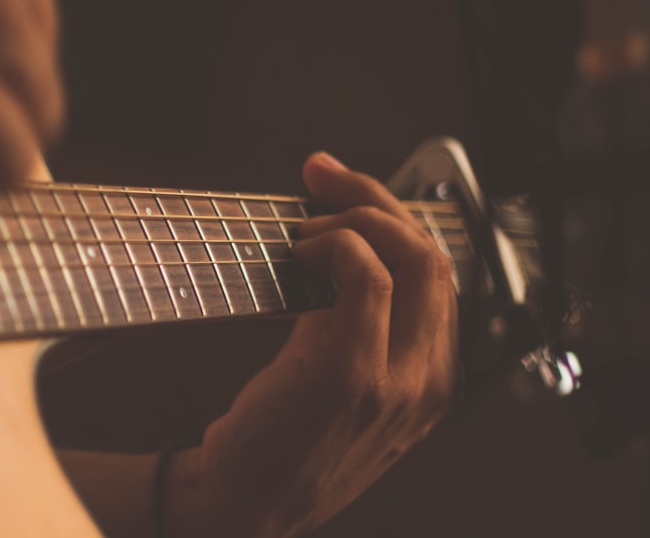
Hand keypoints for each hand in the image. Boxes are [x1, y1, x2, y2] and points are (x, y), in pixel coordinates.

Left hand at [165, 152, 458, 536]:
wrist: (243, 506)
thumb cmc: (278, 440)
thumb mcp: (338, 379)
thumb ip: (352, 320)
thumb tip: (335, 241)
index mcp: (432, 380)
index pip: (439, 274)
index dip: (394, 217)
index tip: (343, 188)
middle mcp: (429, 381)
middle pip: (434, 255)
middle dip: (378, 198)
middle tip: (324, 177)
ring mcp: (397, 380)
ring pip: (411, 257)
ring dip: (352, 219)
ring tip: (304, 229)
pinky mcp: (352, 374)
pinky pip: (367, 277)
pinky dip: (336, 245)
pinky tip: (301, 253)